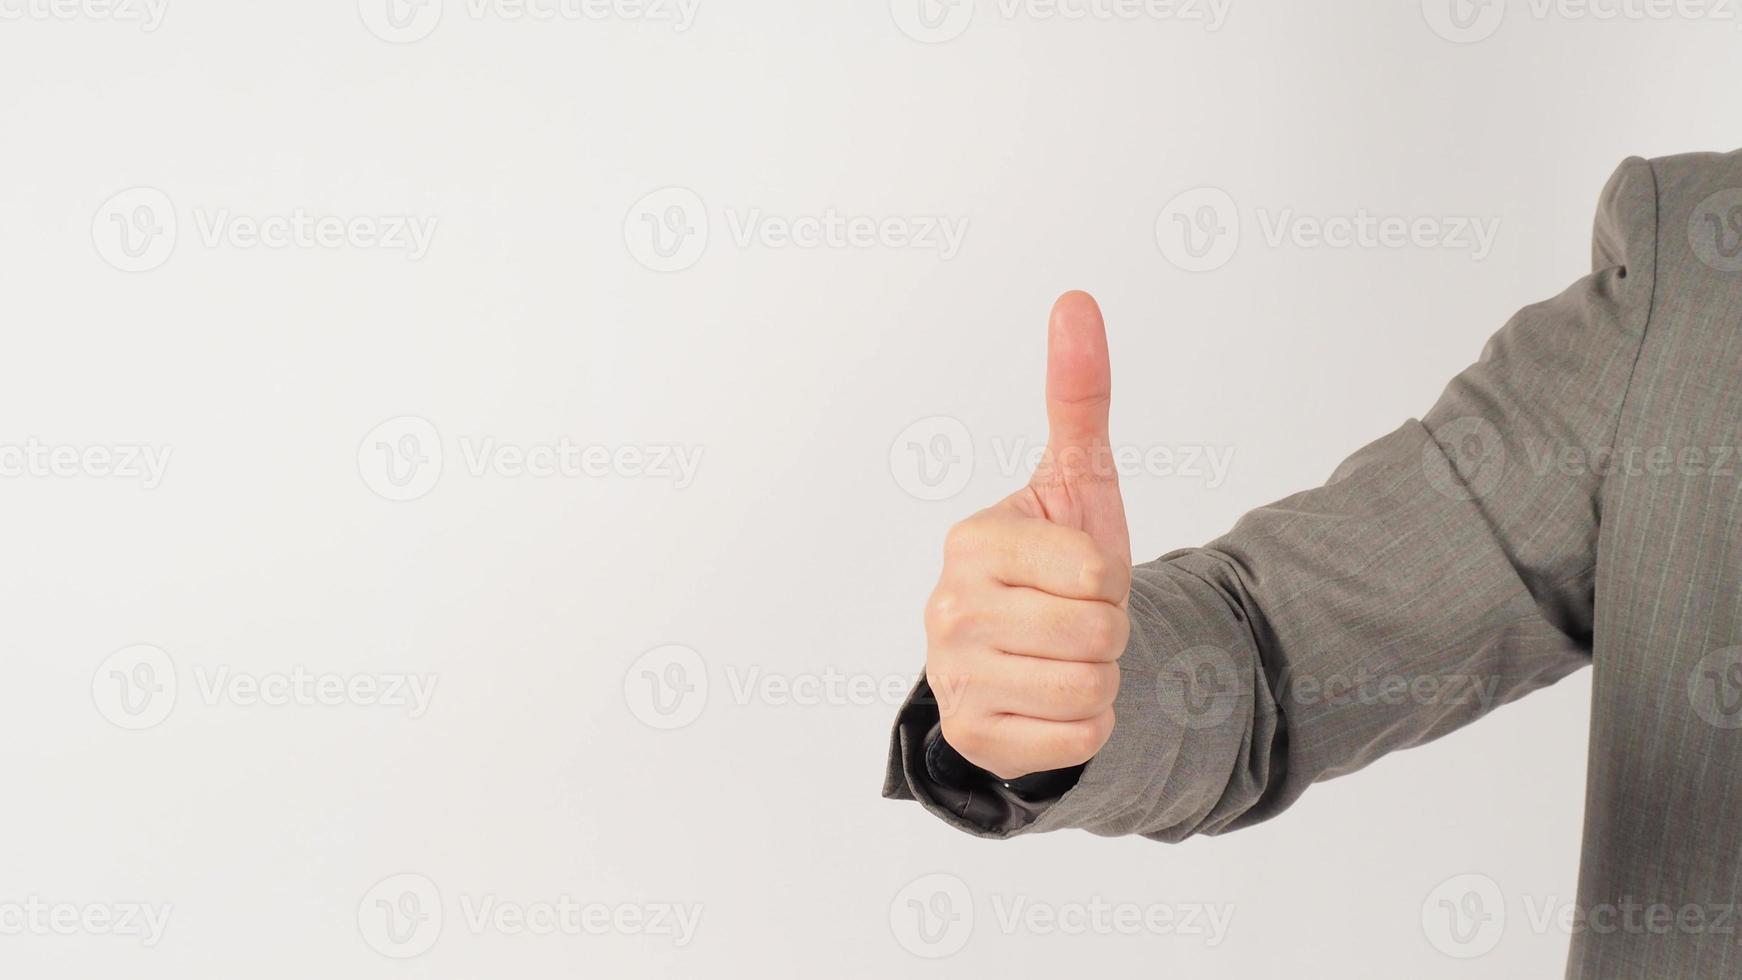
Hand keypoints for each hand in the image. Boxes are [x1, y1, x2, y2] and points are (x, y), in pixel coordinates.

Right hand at [924, 291, 1132, 780]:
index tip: (1075, 575)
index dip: (1108, 579)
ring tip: (1064, 658)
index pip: (1095, 574)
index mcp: (972, 542)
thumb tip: (1076, 298)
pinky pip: (1077, 737)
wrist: (1028, 654)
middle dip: (1108, 632)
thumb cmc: (1056, 562)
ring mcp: (952, 675)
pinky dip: (1086, 725)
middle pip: (1096, 633)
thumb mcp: (1076, 482)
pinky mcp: (970, 734)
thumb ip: (1077, 395)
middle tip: (1073, 621)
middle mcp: (947, 607)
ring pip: (1089, 688)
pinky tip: (1051, 700)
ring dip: (1098, 678)